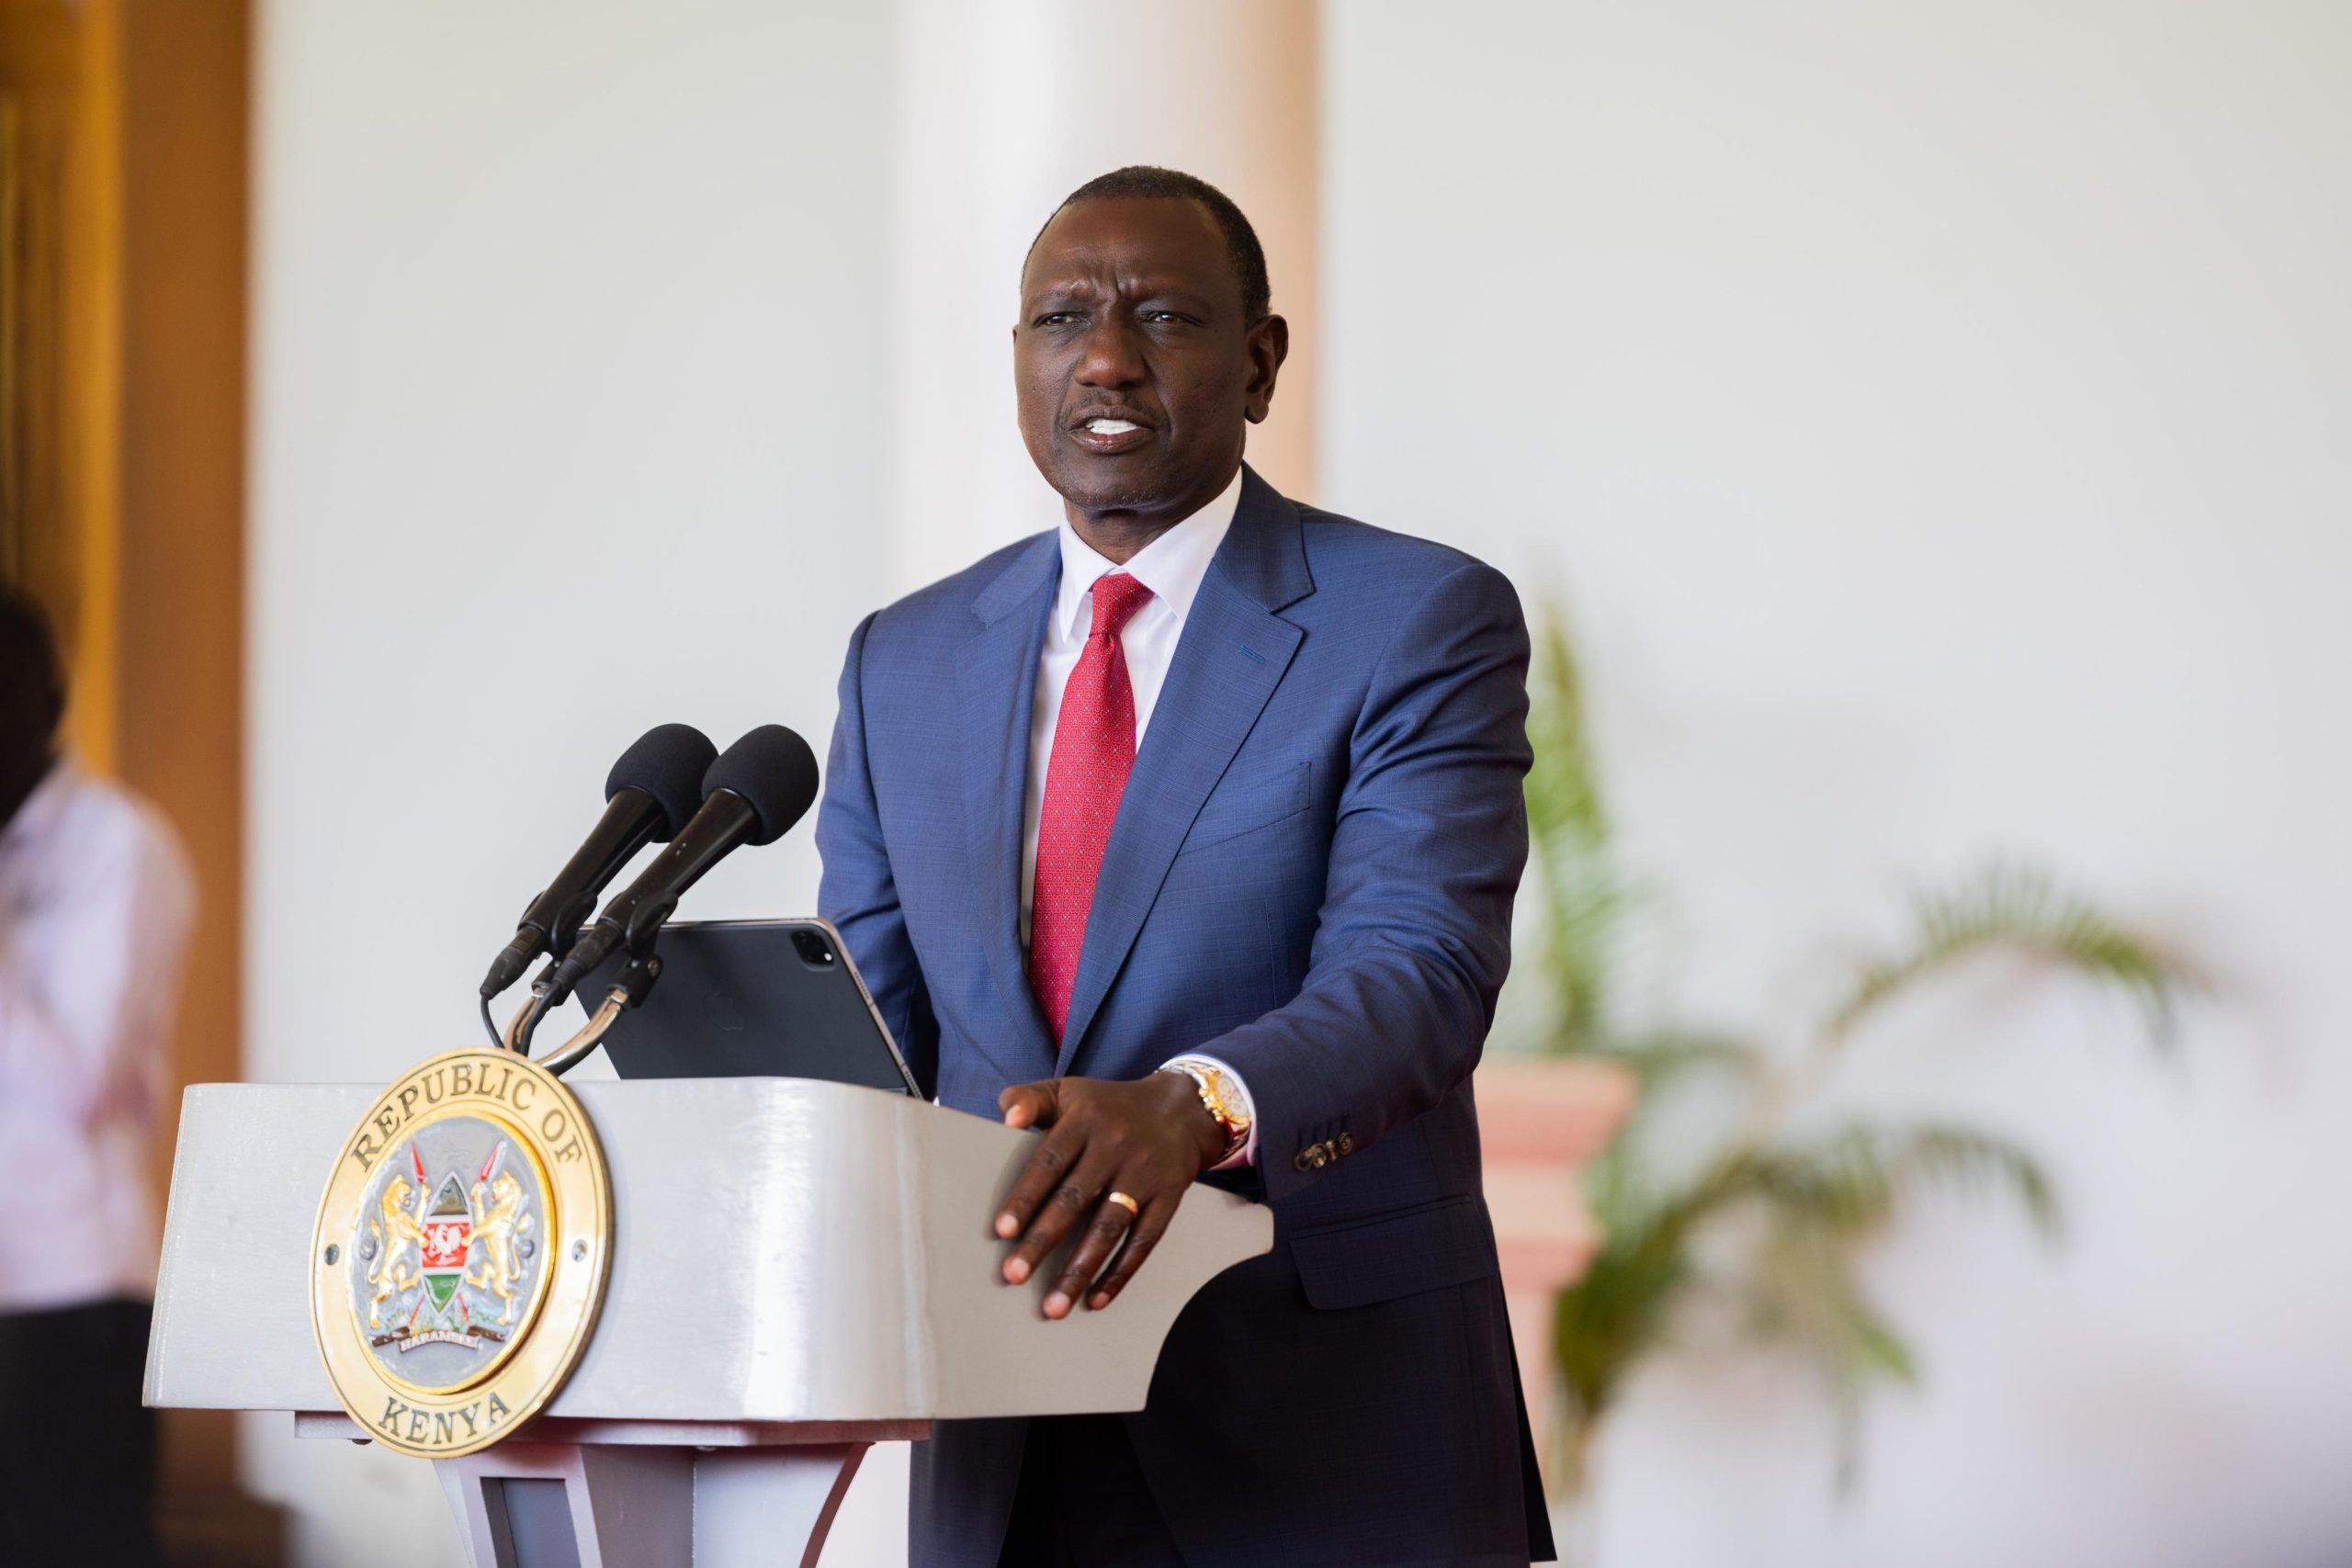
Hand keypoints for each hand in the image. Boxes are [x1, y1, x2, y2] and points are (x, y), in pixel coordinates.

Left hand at [994, 1073, 1224, 1318]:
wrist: (1181, 1109)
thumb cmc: (1109, 1107)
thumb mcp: (1069, 1091)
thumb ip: (1030, 1099)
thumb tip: (1006, 1118)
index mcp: (1085, 1121)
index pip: (1050, 1161)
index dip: (1026, 1196)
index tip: (1002, 1231)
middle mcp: (1115, 1147)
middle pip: (1075, 1199)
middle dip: (1043, 1240)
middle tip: (1014, 1275)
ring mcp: (1144, 1175)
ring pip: (1109, 1227)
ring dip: (1080, 1269)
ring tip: (1053, 1306)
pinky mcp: (1168, 1198)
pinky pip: (1144, 1241)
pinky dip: (1121, 1273)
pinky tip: (1096, 1300)